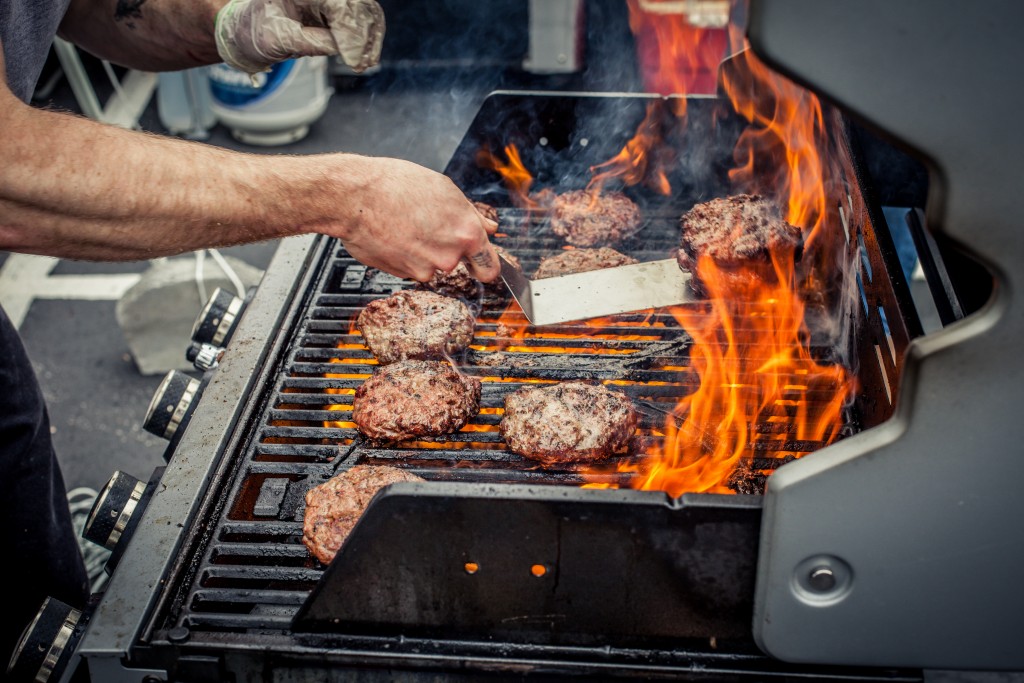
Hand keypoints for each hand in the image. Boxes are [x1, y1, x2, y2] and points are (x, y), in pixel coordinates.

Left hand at [215, 0, 384, 75]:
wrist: (248, 31)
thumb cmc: (254, 32)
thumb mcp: (274, 39)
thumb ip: (306, 41)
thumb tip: (337, 47)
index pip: (336, 2)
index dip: (349, 30)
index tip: (352, 59)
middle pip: (355, 4)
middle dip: (362, 35)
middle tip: (361, 63)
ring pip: (364, 10)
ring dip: (370, 38)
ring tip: (366, 63)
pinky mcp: (335, 11)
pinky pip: (361, 20)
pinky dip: (368, 38)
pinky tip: (368, 57)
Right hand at [324, 156, 499, 282]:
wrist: (354, 197)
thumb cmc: (395, 186)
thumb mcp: (444, 189)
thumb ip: (472, 215)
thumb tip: (489, 228)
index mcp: (466, 234)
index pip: (489, 268)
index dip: (485, 266)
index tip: (481, 265)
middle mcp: (449, 257)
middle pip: (456, 263)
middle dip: (447, 250)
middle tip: (428, 229)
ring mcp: (424, 269)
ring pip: (430, 265)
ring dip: (422, 250)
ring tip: (406, 224)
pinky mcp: (402, 274)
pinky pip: (410, 267)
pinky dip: (404, 255)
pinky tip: (394, 233)